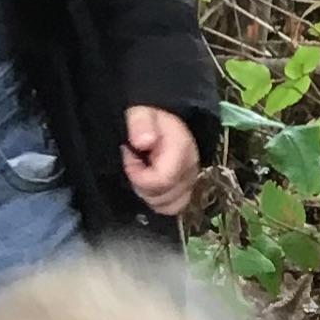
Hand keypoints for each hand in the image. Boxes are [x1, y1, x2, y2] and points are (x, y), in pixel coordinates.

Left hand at [123, 105, 200, 219]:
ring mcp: (190, 181)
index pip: (162, 180)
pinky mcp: (186, 189)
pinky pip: (173, 207)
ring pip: (169, 205)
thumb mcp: (140, 112)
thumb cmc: (149, 116)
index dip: (139, 174)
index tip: (128, 156)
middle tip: (133, 161)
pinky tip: (148, 183)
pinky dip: (157, 200)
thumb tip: (144, 142)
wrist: (161, 118)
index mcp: (182, 149)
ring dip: (149, 194)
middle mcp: (191, 168)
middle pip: (165, 196)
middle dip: (141, 184)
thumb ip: (141, 123)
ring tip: (140, 171)